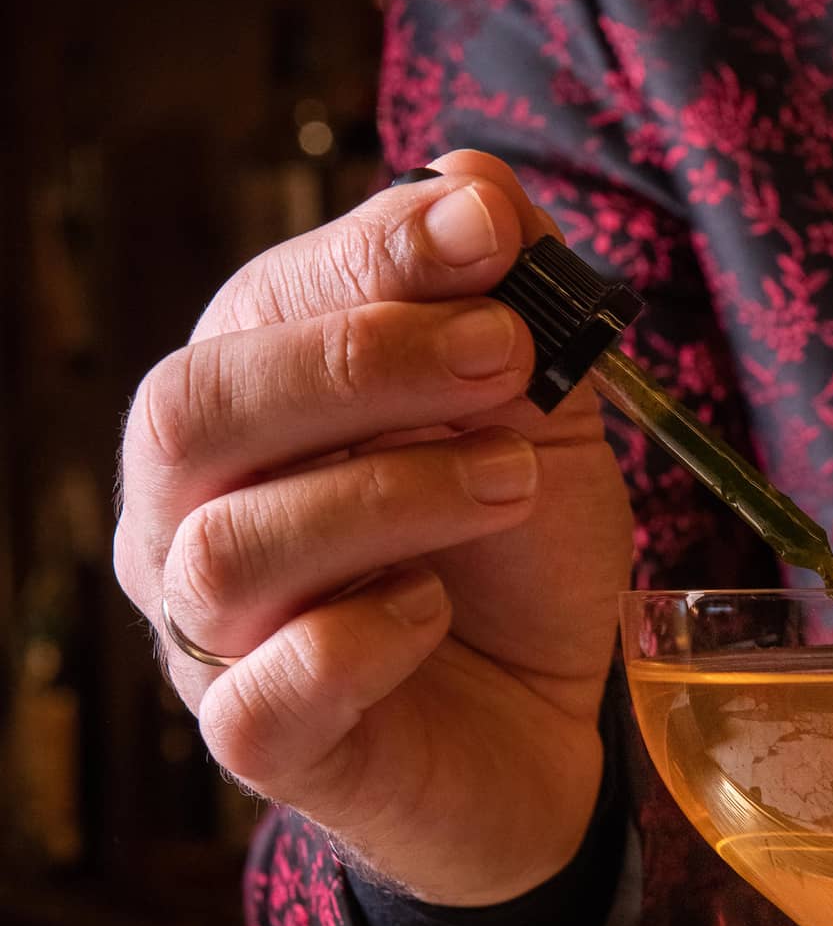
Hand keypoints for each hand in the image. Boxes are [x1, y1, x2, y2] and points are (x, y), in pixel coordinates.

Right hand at [116, 151, 633, 904]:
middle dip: (354, 364)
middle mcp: (191, 514)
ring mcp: (212, 637)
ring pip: (227, 549)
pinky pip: (264, 693)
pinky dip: (360, 639)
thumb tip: (471, 181)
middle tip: (507, 358)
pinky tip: (433, 610)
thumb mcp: (535, 409)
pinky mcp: (263, 744)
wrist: (551, 715)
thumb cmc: (515, 554)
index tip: (488, 236)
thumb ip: (506, 297)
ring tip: (514, 481)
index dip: (371, 262)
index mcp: (247, 410)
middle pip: (188, 412)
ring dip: (390, 496)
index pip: (255, 307)